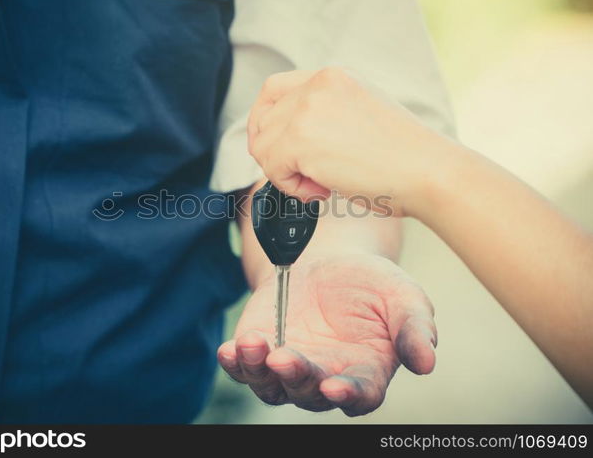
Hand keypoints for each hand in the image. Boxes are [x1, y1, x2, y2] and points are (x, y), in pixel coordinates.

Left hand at [217, 253, 436, 415]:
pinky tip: (230, 349)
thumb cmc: (374, 285)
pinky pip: (244, 366)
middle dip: (297, 377)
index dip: (348, 395)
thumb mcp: (404, 298)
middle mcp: (325, 378)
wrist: (331, 261)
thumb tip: (427, 363)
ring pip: (271, 385)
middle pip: (309, 393)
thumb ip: (415, 328)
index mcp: (366, 373)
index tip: (334, 386)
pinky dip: (235, 361)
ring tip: (252, 346)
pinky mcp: (260, 350)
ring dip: (259, 371)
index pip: (360, 396)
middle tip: (285, 358)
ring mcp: (289, 367)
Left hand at [247, 67, 454, 216]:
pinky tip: (322, 191)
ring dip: (285, 174)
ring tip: (319, 185)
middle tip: (303, 175)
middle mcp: (316, 85)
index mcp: (332, 77)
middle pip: (262, 120)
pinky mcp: (300, 139)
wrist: (429, 171)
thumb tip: (290, 141)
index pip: (273, 89)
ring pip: (263, 147)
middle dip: (274, 154)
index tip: (272, 146)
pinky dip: (291, 187)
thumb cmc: (405, 155)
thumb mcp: (360, 115)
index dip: (264, 119)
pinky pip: (272, 168)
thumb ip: (324, 116)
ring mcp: (306, 109)